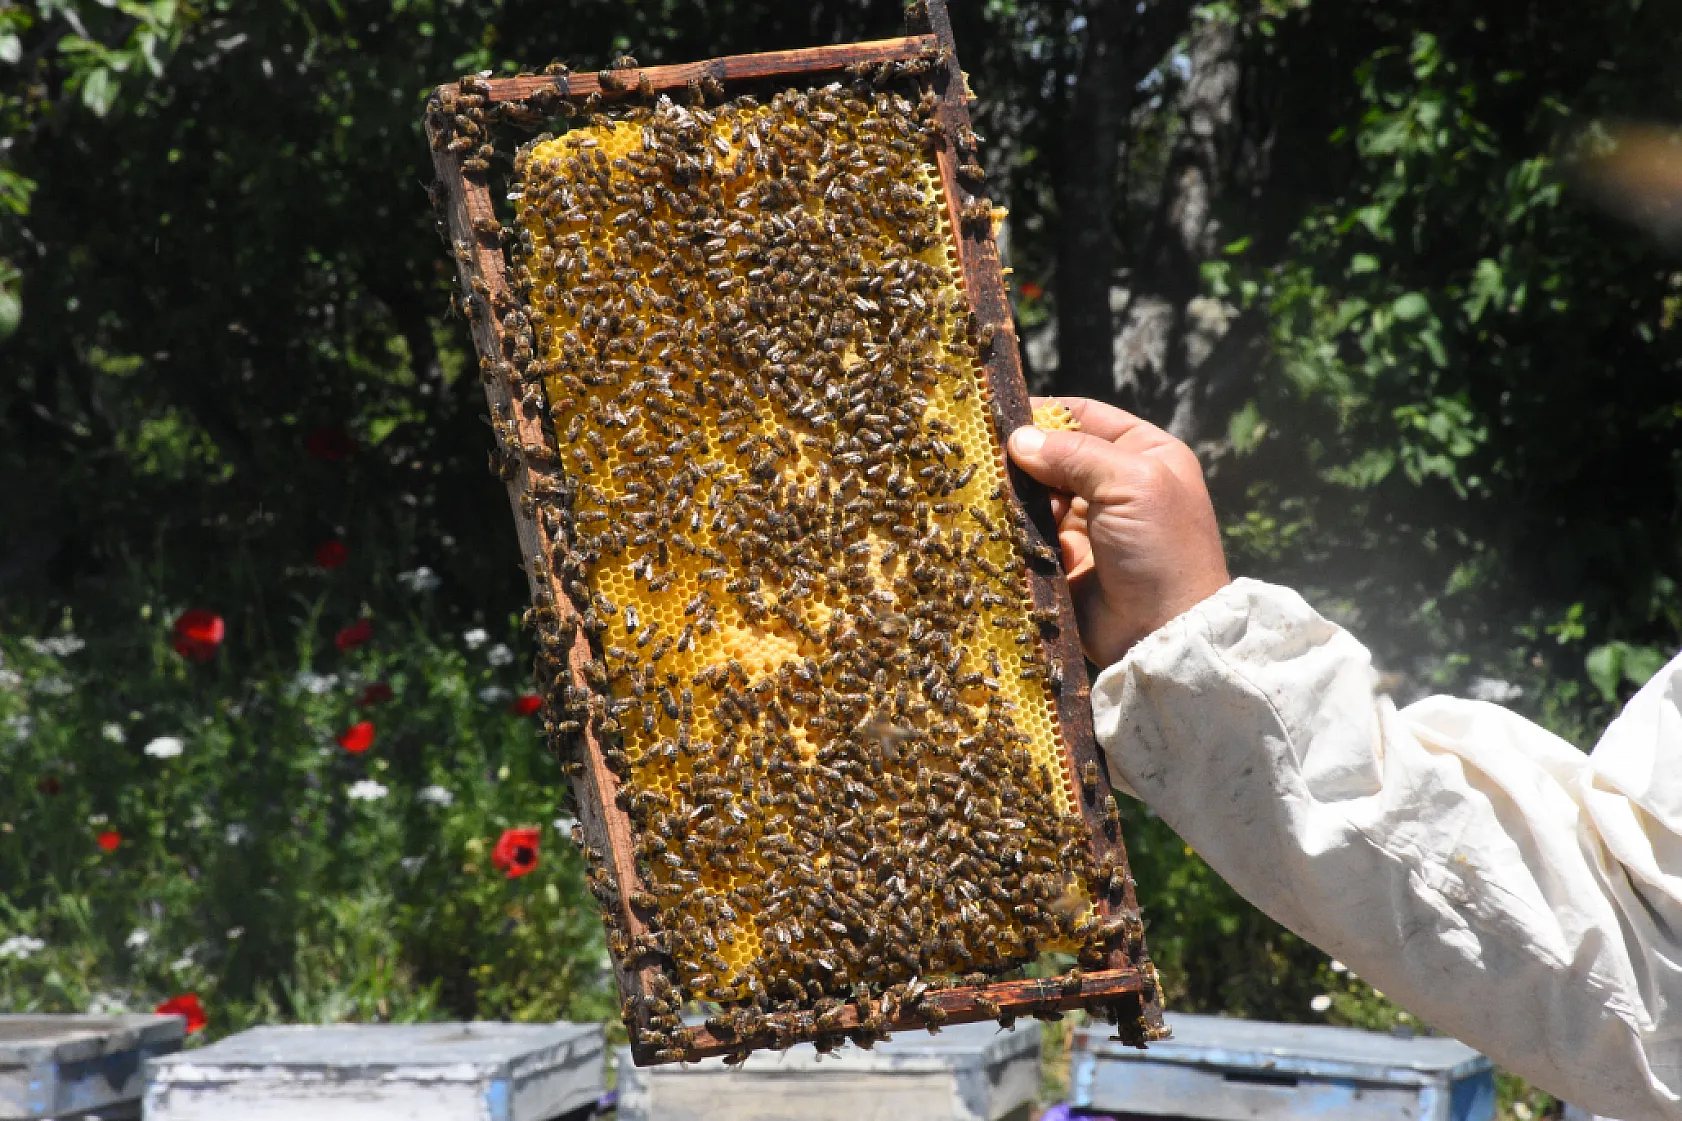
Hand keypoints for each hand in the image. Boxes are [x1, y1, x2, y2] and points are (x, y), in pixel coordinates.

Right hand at [1008, 397, 1229, 669]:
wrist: (1163, 632)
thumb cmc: (1161, 548)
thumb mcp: (1130, 483)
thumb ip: (1075, 454)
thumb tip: (1018, 440)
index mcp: (1143, 454)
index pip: (1084, 417)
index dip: (1044, 413)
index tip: (999, 415)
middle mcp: (1115, 485)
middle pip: (1055, 456)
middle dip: (1023, 460)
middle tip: (984, 459)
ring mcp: (1089, 524)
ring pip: (1037, 496)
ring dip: (1016, 497)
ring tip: (989, 495)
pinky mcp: (1065, 559)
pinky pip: (1030, 534)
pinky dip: (1015, 530)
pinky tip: (997, 527)